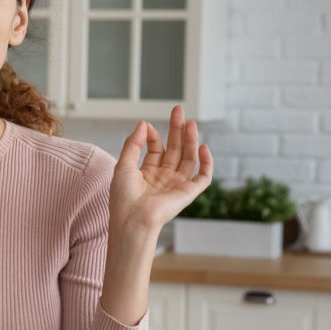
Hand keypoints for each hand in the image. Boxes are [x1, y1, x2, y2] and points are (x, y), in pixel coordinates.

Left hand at [108, 105, 212, 234]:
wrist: (132, 220)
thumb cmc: (123, 198)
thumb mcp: (123, 165)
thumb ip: (133, 144)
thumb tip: (143, 123)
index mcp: (147, 174)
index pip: (156, 149)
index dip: (152, 136)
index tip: (147, 127)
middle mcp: (163, 178)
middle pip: (174, 149)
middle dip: (177, 129)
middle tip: (178, 110)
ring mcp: (177, 184)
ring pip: (188, 158)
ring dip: (190, 140)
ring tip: (190, 123)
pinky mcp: (188, 192)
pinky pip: (203, 176)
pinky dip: (206, 162)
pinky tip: (203, 147)